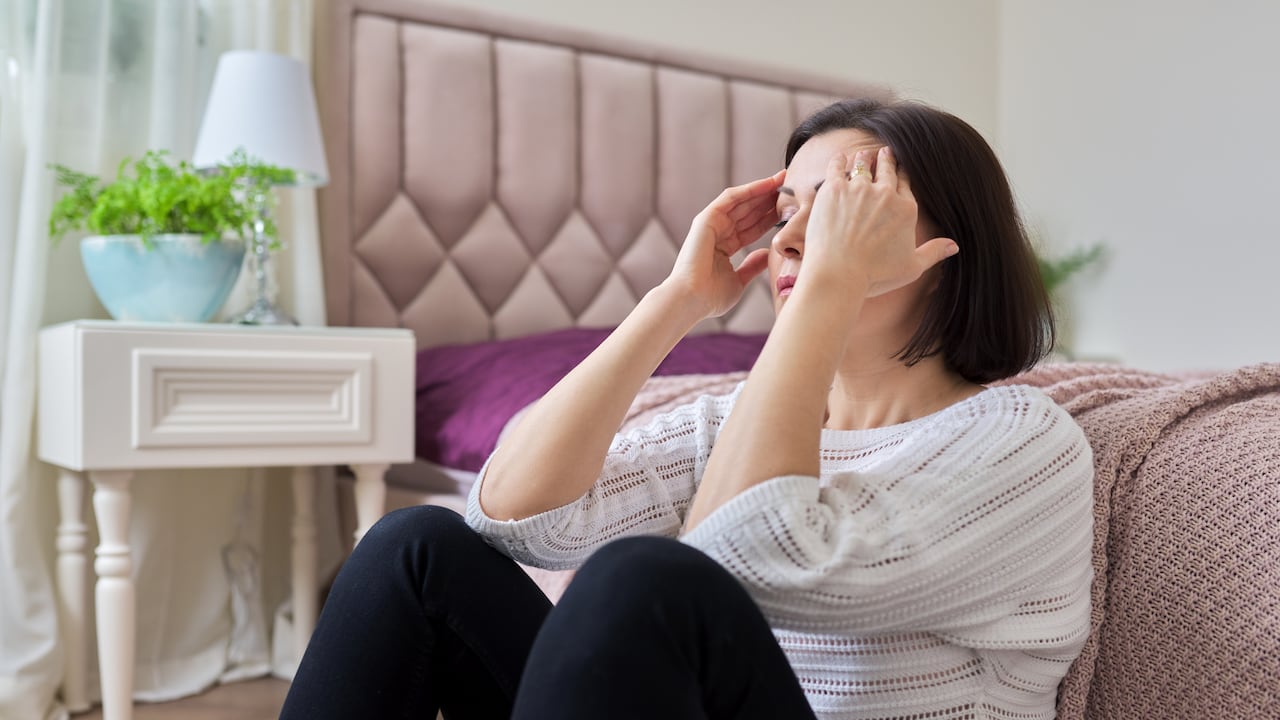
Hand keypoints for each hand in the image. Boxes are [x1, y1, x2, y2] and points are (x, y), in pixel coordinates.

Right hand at [664, 171, 783, 316]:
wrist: (692, 300)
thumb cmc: (710, 297)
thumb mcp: (739, 281)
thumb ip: (752, 266)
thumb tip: (766, 254)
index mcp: (724, 247)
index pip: (752, 227)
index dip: (770, 218)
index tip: (791, 210)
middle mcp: (718, 232)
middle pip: (749, 211)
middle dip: (769, 199)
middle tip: (791, 186)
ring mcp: (711, 224)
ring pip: (742, 201)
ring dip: (762, 189)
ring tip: (783, 178)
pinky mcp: (706, 218)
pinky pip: (731, 198)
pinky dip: (750, 189)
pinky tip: (768, 183)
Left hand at [802, 146, 957, 299]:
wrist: (839, 273)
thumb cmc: (875, 275)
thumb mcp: (911, 267)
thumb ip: (933, 253)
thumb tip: (954, 246)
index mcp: (906, 209)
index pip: (905, 184)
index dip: (902, 174)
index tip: (899, 168)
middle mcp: (885, 194)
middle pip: (886, 169)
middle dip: (886, 159)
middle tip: (885, 152)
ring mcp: (859, 189)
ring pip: (863, 165)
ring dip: (864, 158)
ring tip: (864, 155)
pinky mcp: (834, 189)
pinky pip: (837, 167)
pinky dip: (839, 161)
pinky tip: (839, 158)